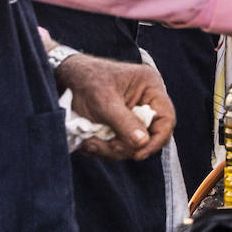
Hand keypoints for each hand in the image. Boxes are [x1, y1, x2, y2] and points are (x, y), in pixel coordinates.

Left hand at [56, 54, 175, 160]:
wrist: (66, 77)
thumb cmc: (86, 81)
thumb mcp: (104, 102)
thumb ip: (124, 123)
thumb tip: (142, 144)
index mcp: (151, 87)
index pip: (166, 118)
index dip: (156, 140)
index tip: (138, 154)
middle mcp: (147, 101)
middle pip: (150, 135)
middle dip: (126, 146)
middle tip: (102, 146)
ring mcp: (135, 113)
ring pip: (134, 144)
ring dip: (111, 149)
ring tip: (89, 143)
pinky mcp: (122, 124)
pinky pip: (121, 144)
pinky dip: (105, 148)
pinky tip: (89, 142)